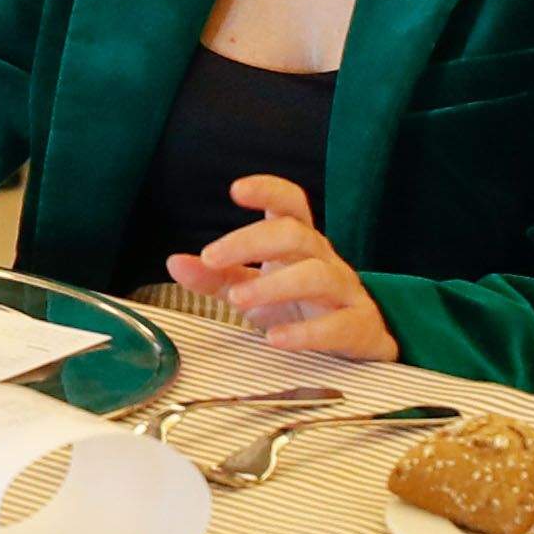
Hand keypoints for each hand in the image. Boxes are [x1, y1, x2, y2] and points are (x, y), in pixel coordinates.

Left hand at [162, 175, 400, 359]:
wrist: (354, 343)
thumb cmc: (297, 306)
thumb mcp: (251, 288)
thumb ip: (215, 276)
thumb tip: (174, 261)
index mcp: (299, 242)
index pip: (291, 203)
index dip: (268, 189)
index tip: (236, 189)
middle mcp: (324, 259)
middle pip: (295, 234)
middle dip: (251, 242)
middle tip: (212, 258)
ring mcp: (346, 291)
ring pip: (317, 275)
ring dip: (275, 285)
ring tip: (238, 300)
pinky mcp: (359, 327)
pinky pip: (338, 325)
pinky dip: (306, 333)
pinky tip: (277, 338)